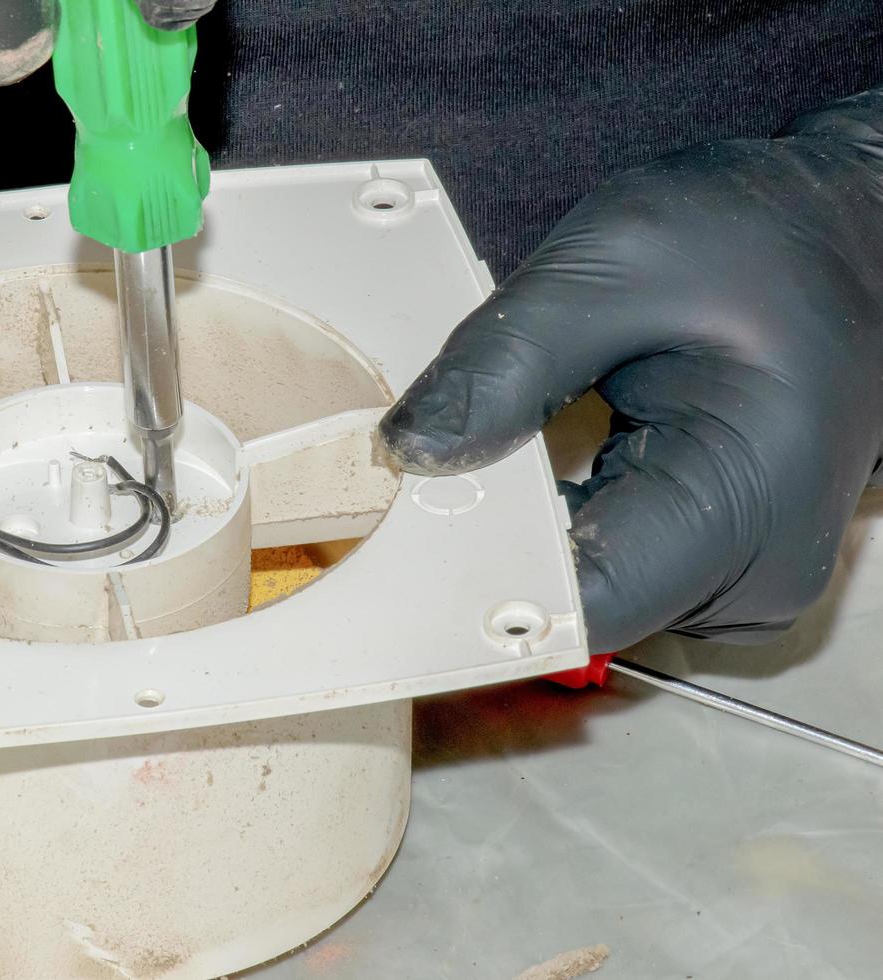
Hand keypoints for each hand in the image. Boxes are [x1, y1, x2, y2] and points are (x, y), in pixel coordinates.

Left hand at [380, 90, 882, 651]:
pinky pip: (602, 569)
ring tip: (506, 445)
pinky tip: (539, 463)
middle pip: (572, 604)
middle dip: (484, 547)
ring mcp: (736, 577)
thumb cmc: (758, 236)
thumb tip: (408, 450)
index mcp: (747, 498)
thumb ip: (504, 364)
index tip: (396, 550)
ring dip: (517, 535)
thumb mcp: (614, 265)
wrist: (850, 230)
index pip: (582, 602)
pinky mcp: (710, 564)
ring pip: (579, 591)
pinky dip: (551, 526)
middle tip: (429, 467)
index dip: (473, 587)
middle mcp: (754, 570)